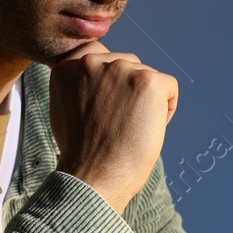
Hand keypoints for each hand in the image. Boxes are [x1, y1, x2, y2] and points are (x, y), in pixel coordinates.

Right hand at [49, 39, 177, 215]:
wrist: (93, 177)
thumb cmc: (81, 151)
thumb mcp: (63, 107)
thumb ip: (77, 83)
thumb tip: (96, 73)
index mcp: (68, 66)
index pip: (98, 55)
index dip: (108, 82)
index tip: (105, 107)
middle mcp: (92, 62)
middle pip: (126, 63)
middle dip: (128, 90)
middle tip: (119, 124)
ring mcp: (121, 70)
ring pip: (147, 75)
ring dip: (146, 100)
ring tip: (131, 129)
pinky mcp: (149, 82)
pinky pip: (169, 87)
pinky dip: (167, 109)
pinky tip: (149, 129)